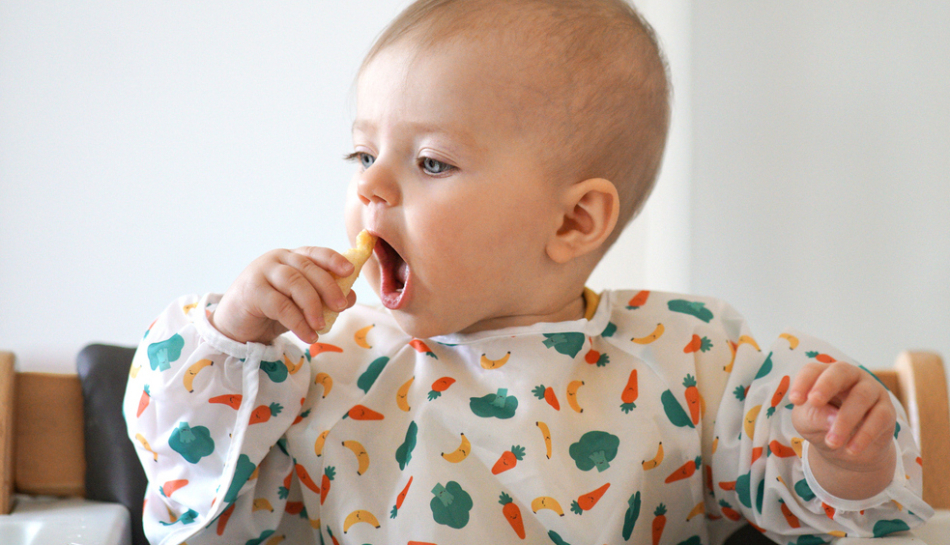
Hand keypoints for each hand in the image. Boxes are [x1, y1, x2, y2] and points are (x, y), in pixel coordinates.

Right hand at [210, 247, 356, 344]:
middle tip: (341, 306)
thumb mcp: (301, 304)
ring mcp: (262, 272)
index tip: (350, 271)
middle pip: (307, 268)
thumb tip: (350, 297)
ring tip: (322, 326)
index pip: (315, 253)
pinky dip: (298, 322)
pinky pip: (280, 305)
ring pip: (294, 282)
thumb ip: (323, 298)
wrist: (238, 327)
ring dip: (312, 305)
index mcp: (291, 258)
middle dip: (328, 287)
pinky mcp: (252, 291)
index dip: (333, 260)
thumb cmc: (272, 312)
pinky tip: (308, 336)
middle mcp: (277, 260)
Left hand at [789, 361, 895, 467]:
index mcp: (824, 375)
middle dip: (826, 385)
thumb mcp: (807, 422)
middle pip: (841, 371)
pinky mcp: (887, 411)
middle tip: (814, 401)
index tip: (795, 400)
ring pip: (861, 396)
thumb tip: (833, 418)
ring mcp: (871, 391)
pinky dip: (864, 435)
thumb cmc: (821, 426)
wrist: (848, 451)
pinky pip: (879, 417)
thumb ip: (813, 416)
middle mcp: (850, 377)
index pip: (813, 370)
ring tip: (832, 442)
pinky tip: (852, 449)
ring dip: (844, 420)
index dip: (803, 382)